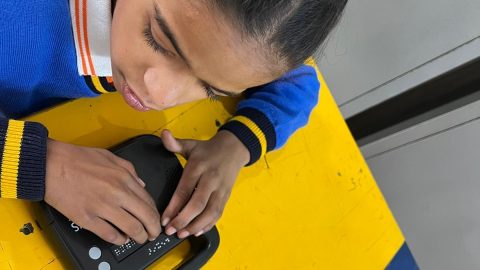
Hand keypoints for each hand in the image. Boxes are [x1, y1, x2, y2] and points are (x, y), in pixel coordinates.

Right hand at [44, 139, 161, 245]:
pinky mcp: (87, 218)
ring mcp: (103, 207)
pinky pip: (109, 234)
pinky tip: (120, 239)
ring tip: (139, 239)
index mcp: (124, 177)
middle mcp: (117, 192)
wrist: (50, 164)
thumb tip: (141, 184)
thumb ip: (129, 170)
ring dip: (139, 237)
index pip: (148, 201)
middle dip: (153, 229)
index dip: (155, 214)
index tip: (154, 219)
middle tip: (153, 234)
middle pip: (146, 217)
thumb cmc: (76, 158)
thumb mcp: (110, 156)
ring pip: (132, 228)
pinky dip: (118, 239)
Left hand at [160, 129, 248, 238]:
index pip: (184, 190)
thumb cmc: (209, 150)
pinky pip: (218, 213)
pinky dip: (209, 224)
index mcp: (198, 167)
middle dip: (183, 220)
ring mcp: (220, 189)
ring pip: (210, 211)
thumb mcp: (191, 145)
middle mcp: (210, 179)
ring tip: (183, 234)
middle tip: (171, 231)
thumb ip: (174, 144)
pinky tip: (197, 231)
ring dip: (196, 225)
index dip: (174, 207)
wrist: (235, 149)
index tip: (164, 219)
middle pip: (197, 203)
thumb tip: (163, 134)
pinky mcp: (226, 196)